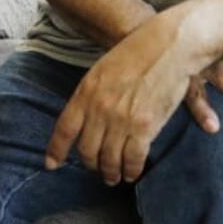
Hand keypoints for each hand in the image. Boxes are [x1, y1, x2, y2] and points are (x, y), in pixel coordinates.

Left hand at [44, 11, 194, 183]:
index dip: (57, 150)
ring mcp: (121, 120)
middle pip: (87, 150)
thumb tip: (88, 115)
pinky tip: (132, 173)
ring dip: (110, 173)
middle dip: (91, 165)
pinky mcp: (144, 128)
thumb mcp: (105, 68)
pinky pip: (132, 159)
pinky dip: (131, 170)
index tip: (52, 164)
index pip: (64, 129)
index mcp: (86, 92)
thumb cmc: (140, 51)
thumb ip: (93, 93)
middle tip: (97, 169)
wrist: (171, 46)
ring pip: (109, 159)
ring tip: (114, 177)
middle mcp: (99, 109)